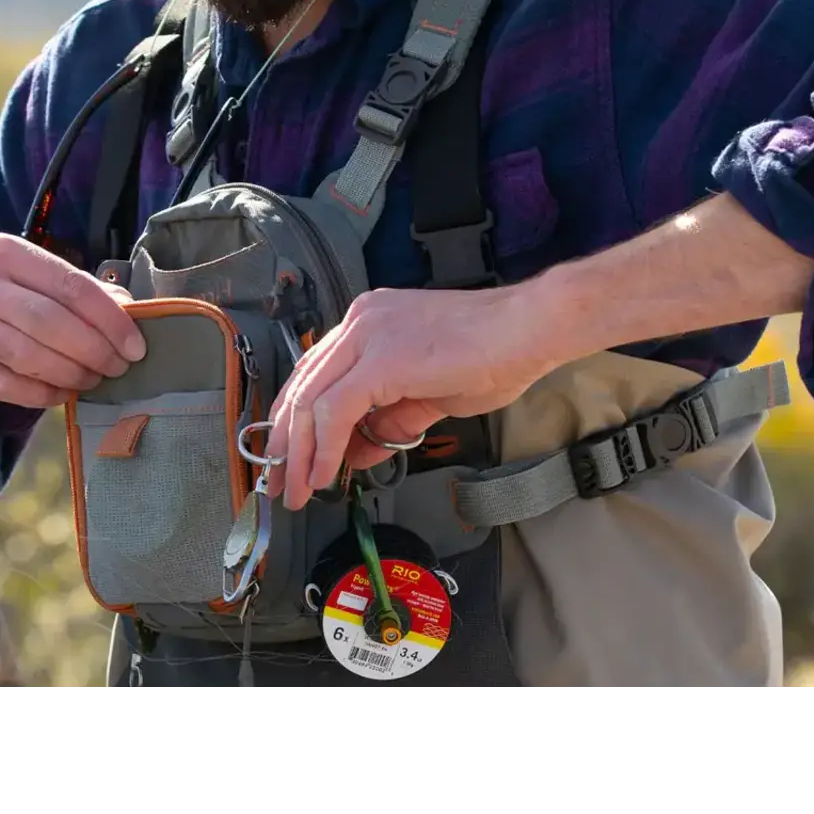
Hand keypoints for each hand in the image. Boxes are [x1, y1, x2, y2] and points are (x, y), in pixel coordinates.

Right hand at [0, 233, 146, 410]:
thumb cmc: (8, 311)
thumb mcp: (42, 290)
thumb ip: (85, 295)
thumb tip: (132, 310)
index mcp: (5, 252)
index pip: (70, 284)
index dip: (110, 319)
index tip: (135, 347)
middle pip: (49, 320)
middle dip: (92, 349)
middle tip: (116, 369)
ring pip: (27, 354)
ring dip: (69, 373)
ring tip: (91, 381)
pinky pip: (4, 383)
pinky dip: (40, 393)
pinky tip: (60, 395)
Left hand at [265, 283, 563, 510]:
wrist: (531, 331)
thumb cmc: (495, 354)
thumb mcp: (431, 395)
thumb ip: (391, 421)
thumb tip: (359, 452)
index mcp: (369, 322)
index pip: (314, 373)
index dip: (296, 420)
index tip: (293, 459)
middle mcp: (359, 322)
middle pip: (301, 386)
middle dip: (286, 441)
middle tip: (282, 483)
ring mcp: (367, 336)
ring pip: (310, 399)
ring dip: (299, 452)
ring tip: (298, 490)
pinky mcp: (381, 360)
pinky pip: (335, 411)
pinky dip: (324, 447)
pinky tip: (325, 475)